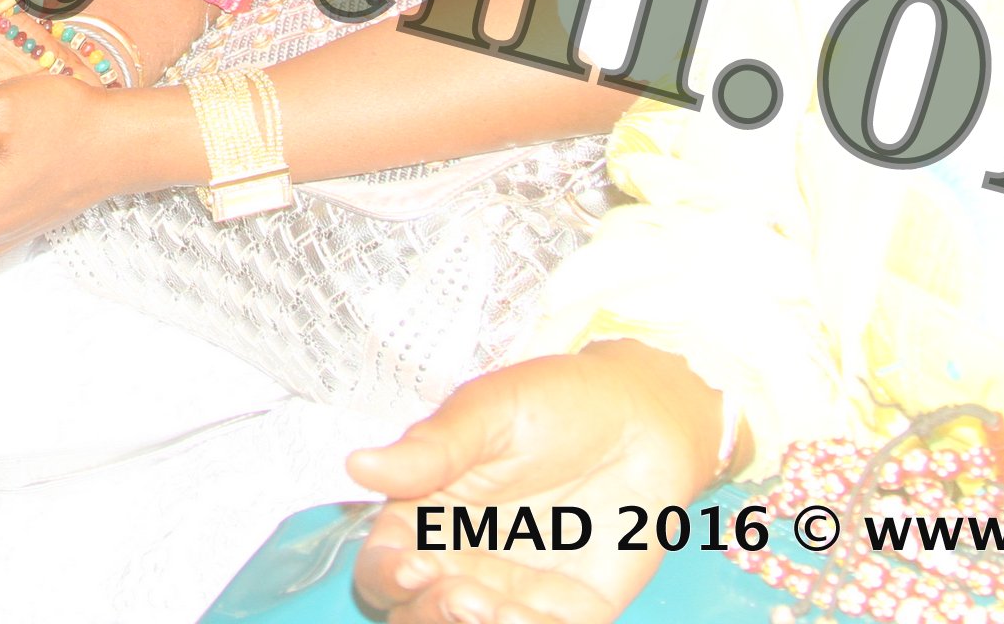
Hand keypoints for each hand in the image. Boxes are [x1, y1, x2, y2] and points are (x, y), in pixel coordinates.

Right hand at [347, 344, 727, 622]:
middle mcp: (461, 560)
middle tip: (462, 596)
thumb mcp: (489, 412)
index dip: (386, 574)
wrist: (645, 417)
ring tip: (496, 610)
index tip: (410, 567)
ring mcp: (511, 591)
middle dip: (428, 615)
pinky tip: (530, 618)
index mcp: (426, 512)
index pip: (382, 562)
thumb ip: (432, 449)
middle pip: (414, 614)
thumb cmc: (556, 401)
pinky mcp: (567, 611)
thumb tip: (357, 464)